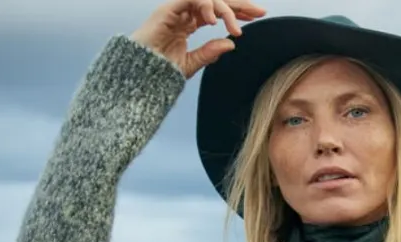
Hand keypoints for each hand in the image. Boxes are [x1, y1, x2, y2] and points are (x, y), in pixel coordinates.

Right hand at [130, 0, 267, 78]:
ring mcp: (175, 9)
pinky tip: (215, 22)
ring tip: (235, 26)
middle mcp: (183, 13)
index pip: (216, 11)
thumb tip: (231, 42)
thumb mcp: (191, 63)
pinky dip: (205, 6)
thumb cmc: (160, 72)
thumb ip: (210, 52)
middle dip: (239, 5)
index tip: (257, 18)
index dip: (236, 13)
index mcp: (188, 23)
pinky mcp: (167, 9)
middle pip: (215, 1)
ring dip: (225, 9)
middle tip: (260, 11)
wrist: (140, 76)